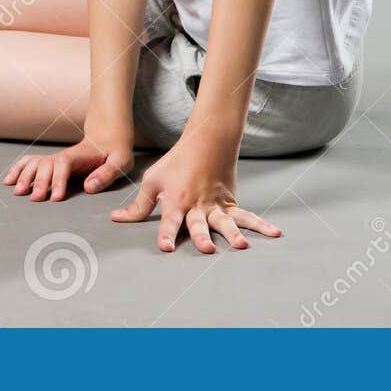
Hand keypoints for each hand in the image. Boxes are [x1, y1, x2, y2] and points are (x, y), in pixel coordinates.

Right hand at [1, 133, 134, 201]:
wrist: (107, 137)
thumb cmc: (115, 151)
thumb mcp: (120, 160)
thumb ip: (106, 173)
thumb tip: (89, 186)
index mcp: (80, 156)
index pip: (64, 165)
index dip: (58, 180)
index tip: (55, 197)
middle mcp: (64, 156)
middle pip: (45, 165)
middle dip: (39, 182)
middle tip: (35, 199)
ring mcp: (55, 158)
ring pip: (35, 163)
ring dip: (24, 176)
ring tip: (18, 192)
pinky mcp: (51, 162)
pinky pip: (30, 162)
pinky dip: (17, 170)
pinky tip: (8, 180)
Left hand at [108, 135, 281, 251]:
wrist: (206, 142)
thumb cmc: (176, 163)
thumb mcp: (153, 181)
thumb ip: (138, 205)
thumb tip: (116, 219)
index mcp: (176, 201)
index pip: (169, 221)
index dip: (166, 235)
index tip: (166, 248)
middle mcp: (197, 206)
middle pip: (200, 224)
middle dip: (203, 237)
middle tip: (207, 249)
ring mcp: (216, 205)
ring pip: (225, 221)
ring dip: (233, 233)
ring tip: (242, 246)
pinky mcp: (230, 203)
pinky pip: (246, 216)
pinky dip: (261, 224)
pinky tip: (274, 234)